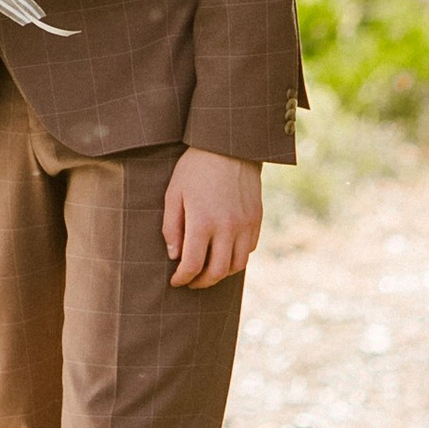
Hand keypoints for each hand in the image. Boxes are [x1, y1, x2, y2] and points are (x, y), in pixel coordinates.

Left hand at [162, 147, 260, 289]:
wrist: (229, 146)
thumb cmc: (195, 168)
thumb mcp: (174, 193)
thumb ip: (172, 227)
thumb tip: (175, 256)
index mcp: (202, 221)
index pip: (192, 264)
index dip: (182, 278)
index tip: (175, 281)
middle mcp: (227, 227)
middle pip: (217, 272)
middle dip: (201, 282)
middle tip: (191, 281)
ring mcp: (245, 224)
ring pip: (237, 265)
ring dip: (221, 273)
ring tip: (208, 270)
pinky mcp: (257, 219)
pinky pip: (249, 249)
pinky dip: (236, 257)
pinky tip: (224, 252)